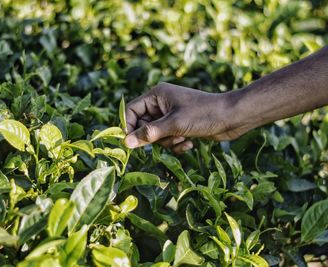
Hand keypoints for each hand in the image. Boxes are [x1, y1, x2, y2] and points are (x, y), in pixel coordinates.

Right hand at [124, 83, 245, 152]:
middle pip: (143, 125)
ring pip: (156, 135)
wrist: (233, 117)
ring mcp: (171, 115)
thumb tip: (126, 143)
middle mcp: (162, 103)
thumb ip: (149, 134)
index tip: (130, 143)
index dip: (129, 126)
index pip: (132, 110)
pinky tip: (189, 143)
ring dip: (167, 142)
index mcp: (157, 95)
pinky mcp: (180, 126)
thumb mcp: (174, 124)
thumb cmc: (203, 114)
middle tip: (167, 139)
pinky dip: (176, 144)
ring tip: (182, 138)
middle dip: (154, 137)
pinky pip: (168, 139)